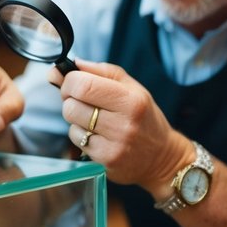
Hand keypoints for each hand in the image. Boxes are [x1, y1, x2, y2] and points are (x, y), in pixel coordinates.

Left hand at [51, 59, 189, 193]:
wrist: (160, 156)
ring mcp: (114, 145)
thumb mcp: (131, 87)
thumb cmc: (143, 116)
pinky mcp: (105, 160)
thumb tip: (66, 66)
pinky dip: (81, 135)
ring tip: (94, 119)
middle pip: (72, 105)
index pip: (83, 85)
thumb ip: (99, 71)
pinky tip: (97, 135)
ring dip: (76, 118)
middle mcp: (123, 123)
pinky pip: (77, 141)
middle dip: (70, 100)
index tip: (71, 82)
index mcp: (131, 99)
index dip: (69, 81)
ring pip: (72, 124)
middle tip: (82, 100)